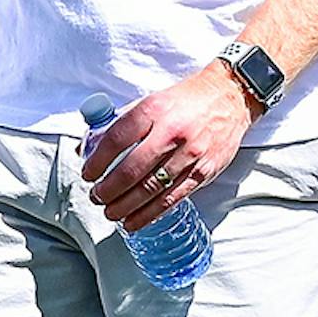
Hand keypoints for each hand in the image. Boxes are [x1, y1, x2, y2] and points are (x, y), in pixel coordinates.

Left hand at [79, 64, 251, 232]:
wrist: (230, 96)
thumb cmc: (186, 100)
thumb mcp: (152, 100)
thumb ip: (122, 123)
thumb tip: (90, 146)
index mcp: (153, 111)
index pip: (116, 140)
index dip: (97, 162)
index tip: (88, 174)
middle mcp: (171, 133)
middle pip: (131, 170)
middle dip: (108, 190)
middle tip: (96, 197)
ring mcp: (189, 154)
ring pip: (151, 190)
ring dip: (126, 206)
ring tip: (111, 212)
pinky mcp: (203, 171)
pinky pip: (172, 199)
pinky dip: (150, 214)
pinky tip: (135, 220)